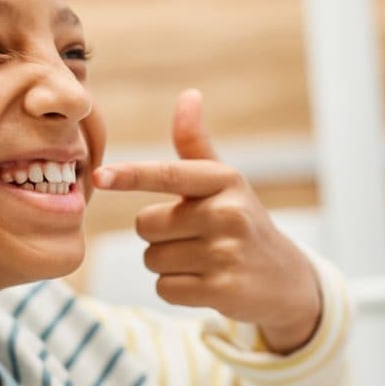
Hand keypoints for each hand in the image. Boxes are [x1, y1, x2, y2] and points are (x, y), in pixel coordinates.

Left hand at [92, 89, 321, 353]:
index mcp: (225, 180)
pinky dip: (176, 288)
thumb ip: (196, 143)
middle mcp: (228, 213)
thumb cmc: (240, 221)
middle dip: (159, 233)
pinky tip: (205, 282)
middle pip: (146, 224)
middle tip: (194, 237)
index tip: (100, 176)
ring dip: (167, 262)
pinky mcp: (222, 290)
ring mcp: (226, 253)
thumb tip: (189, 95)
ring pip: (152, 258)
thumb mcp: (223, 181)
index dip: (131, 175)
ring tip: (202, 259)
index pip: (169, 174)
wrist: (284, 278)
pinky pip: (165, 287)